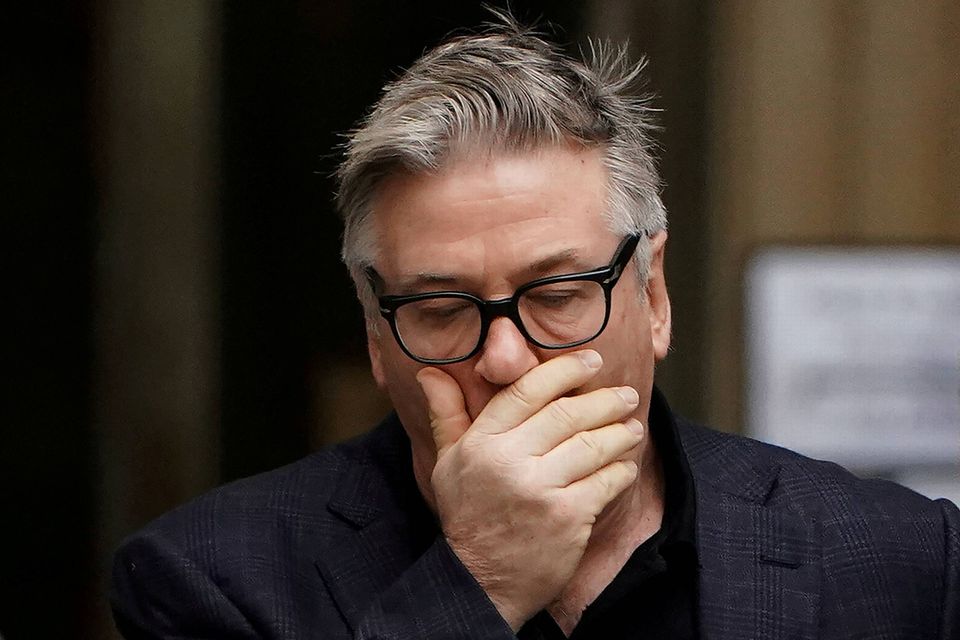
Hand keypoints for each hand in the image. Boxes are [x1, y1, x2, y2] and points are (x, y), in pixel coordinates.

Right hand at [416, 350, 642, 630]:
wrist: (482, 581)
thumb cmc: (467, 515)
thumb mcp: (447, 463)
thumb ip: (446, 413)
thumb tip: (431, 371)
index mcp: (482, 442)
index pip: (527, 390)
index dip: (564, 370)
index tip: (591, 362)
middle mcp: (511, 461)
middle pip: (568, 413)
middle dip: (604, 400)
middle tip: (625, 394)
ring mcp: (541, 489)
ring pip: (593, 444)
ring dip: (620, 432)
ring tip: (632, 426)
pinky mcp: (568, 516)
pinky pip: (606, 480)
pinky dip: (621, 469)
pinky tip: (626, 464)